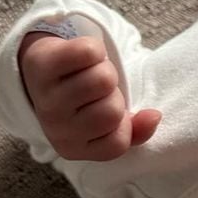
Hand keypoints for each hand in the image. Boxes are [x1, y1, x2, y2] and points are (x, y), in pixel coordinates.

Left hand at [17, 32, 161, 161]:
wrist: (44, 72)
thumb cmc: (83, 102)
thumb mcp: (108, 125)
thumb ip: (137, 131)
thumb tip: (155, 116)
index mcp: (72, 147)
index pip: (119, 141)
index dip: (124, 122)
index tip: (109, 112)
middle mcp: (55, 127)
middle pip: (112, 111)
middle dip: (115, 94)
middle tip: (99, 90)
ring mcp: (46, 97)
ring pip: (103, 80)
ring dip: (106, 70)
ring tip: (92, 73)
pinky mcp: (42, 65)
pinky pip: (89, 53)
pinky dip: (95, 50)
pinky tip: (82, 57)